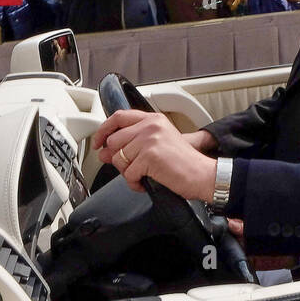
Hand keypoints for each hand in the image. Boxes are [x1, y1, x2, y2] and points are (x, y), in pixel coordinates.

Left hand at [93, 110, 216, 200]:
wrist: (201, 174)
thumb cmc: (183, 162)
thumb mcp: (159, 143)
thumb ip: (132, 142)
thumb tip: (104, 151)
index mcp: (153, 119)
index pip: (118, 117)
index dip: (103, 130)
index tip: (98, 142)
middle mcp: (151, 125)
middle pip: (114, 141)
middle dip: (117, 159)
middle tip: (130, 168)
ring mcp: (150, 139)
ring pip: (118, 159)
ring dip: (128, 172)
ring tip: (143, 175)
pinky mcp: (149, 156)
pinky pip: (128, 173)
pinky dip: (135, 183)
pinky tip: (146, 182)